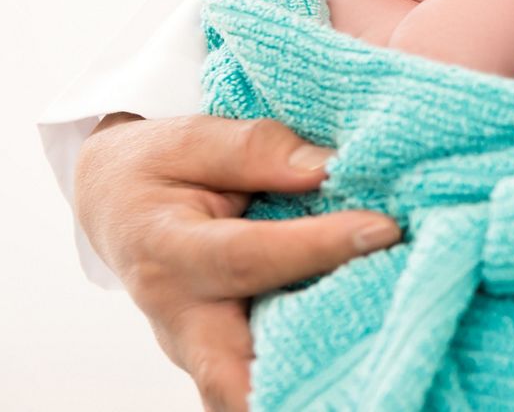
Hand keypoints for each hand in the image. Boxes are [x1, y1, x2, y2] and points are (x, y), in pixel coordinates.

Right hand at [76, 113, 400, 411]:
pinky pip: (257, 382)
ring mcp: (197, 348)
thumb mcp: (194, 140)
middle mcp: (178, 315)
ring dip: (298, 386)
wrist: (117, 204)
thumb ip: (258, 149)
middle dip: (285, 383)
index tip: (383, 229)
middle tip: (364, 359)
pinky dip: (297, 381)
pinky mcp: (220, 359)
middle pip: (228, 370)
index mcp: (167, 249)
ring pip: (242, 391)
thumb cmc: (160, 168)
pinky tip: (355, 359)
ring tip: (370, 359)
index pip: (247, 257)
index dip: (318, 247)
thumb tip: (327, 168)